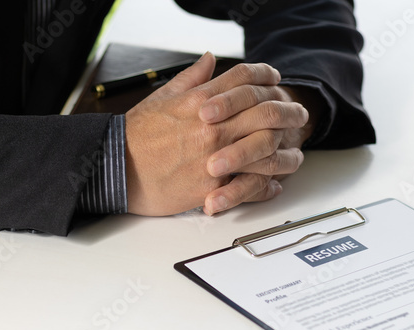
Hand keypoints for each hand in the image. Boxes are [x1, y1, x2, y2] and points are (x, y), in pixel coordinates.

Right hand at [124, 53, 310, 216]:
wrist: (116, 169)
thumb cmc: (135, 136)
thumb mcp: (162, 98)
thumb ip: (191, 79)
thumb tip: (210, 59)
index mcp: (200, 101)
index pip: (244, 78)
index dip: (265, 75)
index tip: (275, 80)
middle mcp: (212, 126)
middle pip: (264, 110)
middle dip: (286, 110)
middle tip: (297, 114)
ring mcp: (214, 156)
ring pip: (264, 147)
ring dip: (284, 148)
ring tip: (293, 150)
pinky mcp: (211, 186)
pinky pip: (249, 184)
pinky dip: (266, 184)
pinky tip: (274, 183)